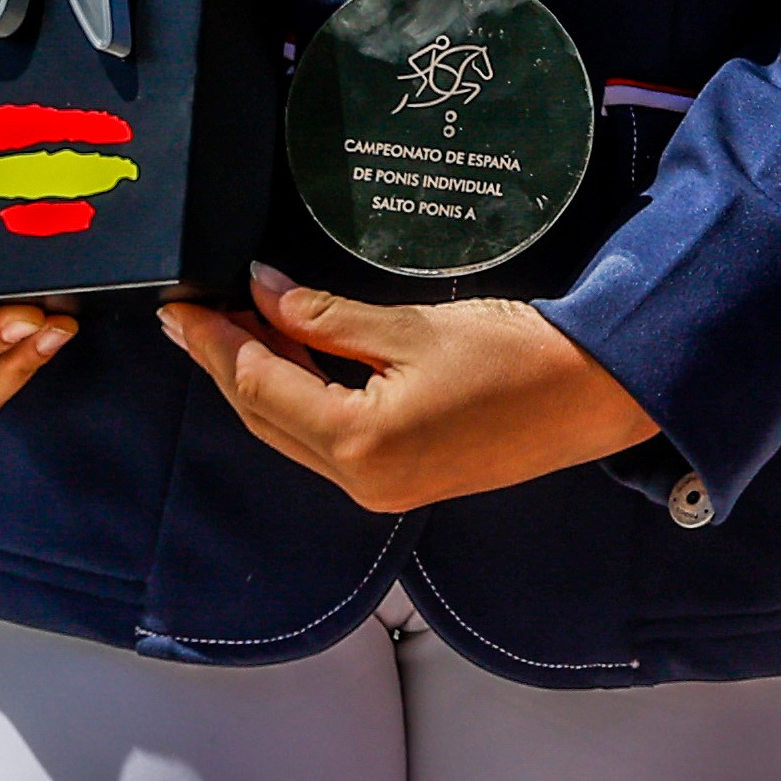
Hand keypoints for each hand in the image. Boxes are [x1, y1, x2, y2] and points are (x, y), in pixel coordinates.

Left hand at [157, 267, 656, 511]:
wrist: (599, 393)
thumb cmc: (517, 355)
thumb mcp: (412, 327)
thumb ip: (326, 316)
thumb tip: (261, 292)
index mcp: (358, 445)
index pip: (260, 386)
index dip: (216, 341)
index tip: (181, 304)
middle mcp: (359, 482)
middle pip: (265, 417)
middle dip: (224, 363)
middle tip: (190, 313)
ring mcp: (381, 487)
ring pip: (291, 431)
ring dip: (259, 379)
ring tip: (230, 325)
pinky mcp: (403, 478)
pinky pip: (326, 438)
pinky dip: (300, 396)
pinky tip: (291, 357)